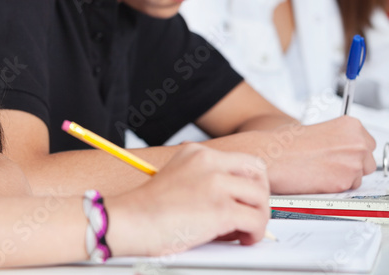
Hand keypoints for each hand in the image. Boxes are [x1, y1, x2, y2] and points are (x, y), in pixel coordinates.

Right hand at [104, 144, 269, 256]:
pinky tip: (242, 238)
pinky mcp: (221, 209)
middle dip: (259, 196)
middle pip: (258, 173)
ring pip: (261, 198)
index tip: (245, 199)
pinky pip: (256, 221)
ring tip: (244, 230)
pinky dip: (255, 233)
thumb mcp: (176, 179)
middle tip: (250, 214)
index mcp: (196, 153)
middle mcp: (208, 163)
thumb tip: (234, 199)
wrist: (129, 221)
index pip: (241, 160)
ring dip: (258, 217)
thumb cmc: (147, 209)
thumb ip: (203, 180)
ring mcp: (215, 184)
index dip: (248, 183)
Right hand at [265, 116, 375, 193]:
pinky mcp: (345, 183)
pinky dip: (334, 187)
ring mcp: (353, 163)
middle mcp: (357, 143)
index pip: (368, 144)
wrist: (270, 156)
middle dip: (352, 166)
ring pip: (359, 178)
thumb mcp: (316, 129)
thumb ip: (337, 138)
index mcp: (351, 126)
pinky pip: (347, 190)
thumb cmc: (284, 143)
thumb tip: (344, 149)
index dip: (354, 152)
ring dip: (343, 177)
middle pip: (368, 162)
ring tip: (319, 170)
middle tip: (330, 164)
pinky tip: (317, 178)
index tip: (343, 154)